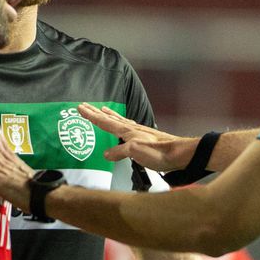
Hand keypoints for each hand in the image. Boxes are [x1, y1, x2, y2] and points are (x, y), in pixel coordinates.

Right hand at [77, 103, 194, 171]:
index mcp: (127, 131)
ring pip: (120, 121)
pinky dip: (121, 124)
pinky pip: (128, 128)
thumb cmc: (158, 152)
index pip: (105, 122)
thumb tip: (106, 154)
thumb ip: (118, 152)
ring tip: (103, 110)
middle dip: (97, 113)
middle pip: (111, 119)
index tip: (80, 107)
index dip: (92, 115)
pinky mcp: (146, 139)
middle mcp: (132, 129)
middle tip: (86, 105)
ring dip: (110, 116)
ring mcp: (140, 133)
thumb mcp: (134, 152)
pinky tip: (125, 127)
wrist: (179, 153)